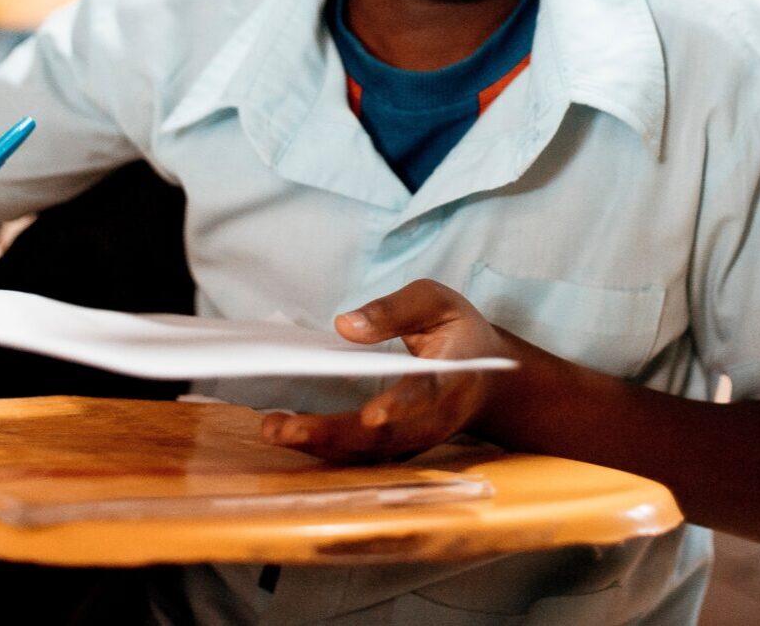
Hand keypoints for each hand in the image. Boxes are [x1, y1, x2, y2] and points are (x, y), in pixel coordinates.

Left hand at [261, 280, 507, 463]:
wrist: (486, 381)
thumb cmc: (458, 332)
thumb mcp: (437, 302)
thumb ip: (395, 310)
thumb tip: (345, 326)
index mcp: (450, 376)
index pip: (426, 395)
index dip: (400, 406)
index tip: (371, 415)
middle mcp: (432, 419)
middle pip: (383, 437)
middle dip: (331, 434)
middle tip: (281, 427)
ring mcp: (414, 441)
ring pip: (367, 454)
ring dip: (319, 446)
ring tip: (272, 429)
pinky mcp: (397, 449)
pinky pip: (361, 457)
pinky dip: (324, 450)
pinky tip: (287, 436)